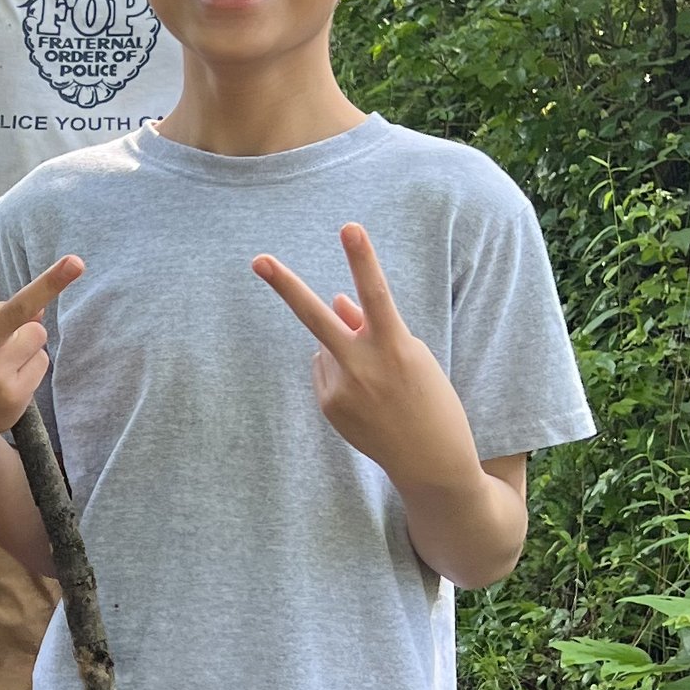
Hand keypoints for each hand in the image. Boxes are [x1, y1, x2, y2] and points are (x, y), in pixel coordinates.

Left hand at [253, 223, 478, 491]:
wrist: (431, 462)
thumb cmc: (429, 399)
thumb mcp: (413, 356)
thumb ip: (371, 325)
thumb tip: (334, 301)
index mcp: (395, 346)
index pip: (375, 293)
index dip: (362, 259)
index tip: (349, 227)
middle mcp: (363, 366)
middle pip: (316, 318)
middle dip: (285, 286)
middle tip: (258, 260)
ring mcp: (341, 388)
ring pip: (329, 347)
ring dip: (347, 353)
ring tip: (380, 387)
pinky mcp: (329, 406)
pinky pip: (327, 372)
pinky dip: (343, 376)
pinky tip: (368, 401)